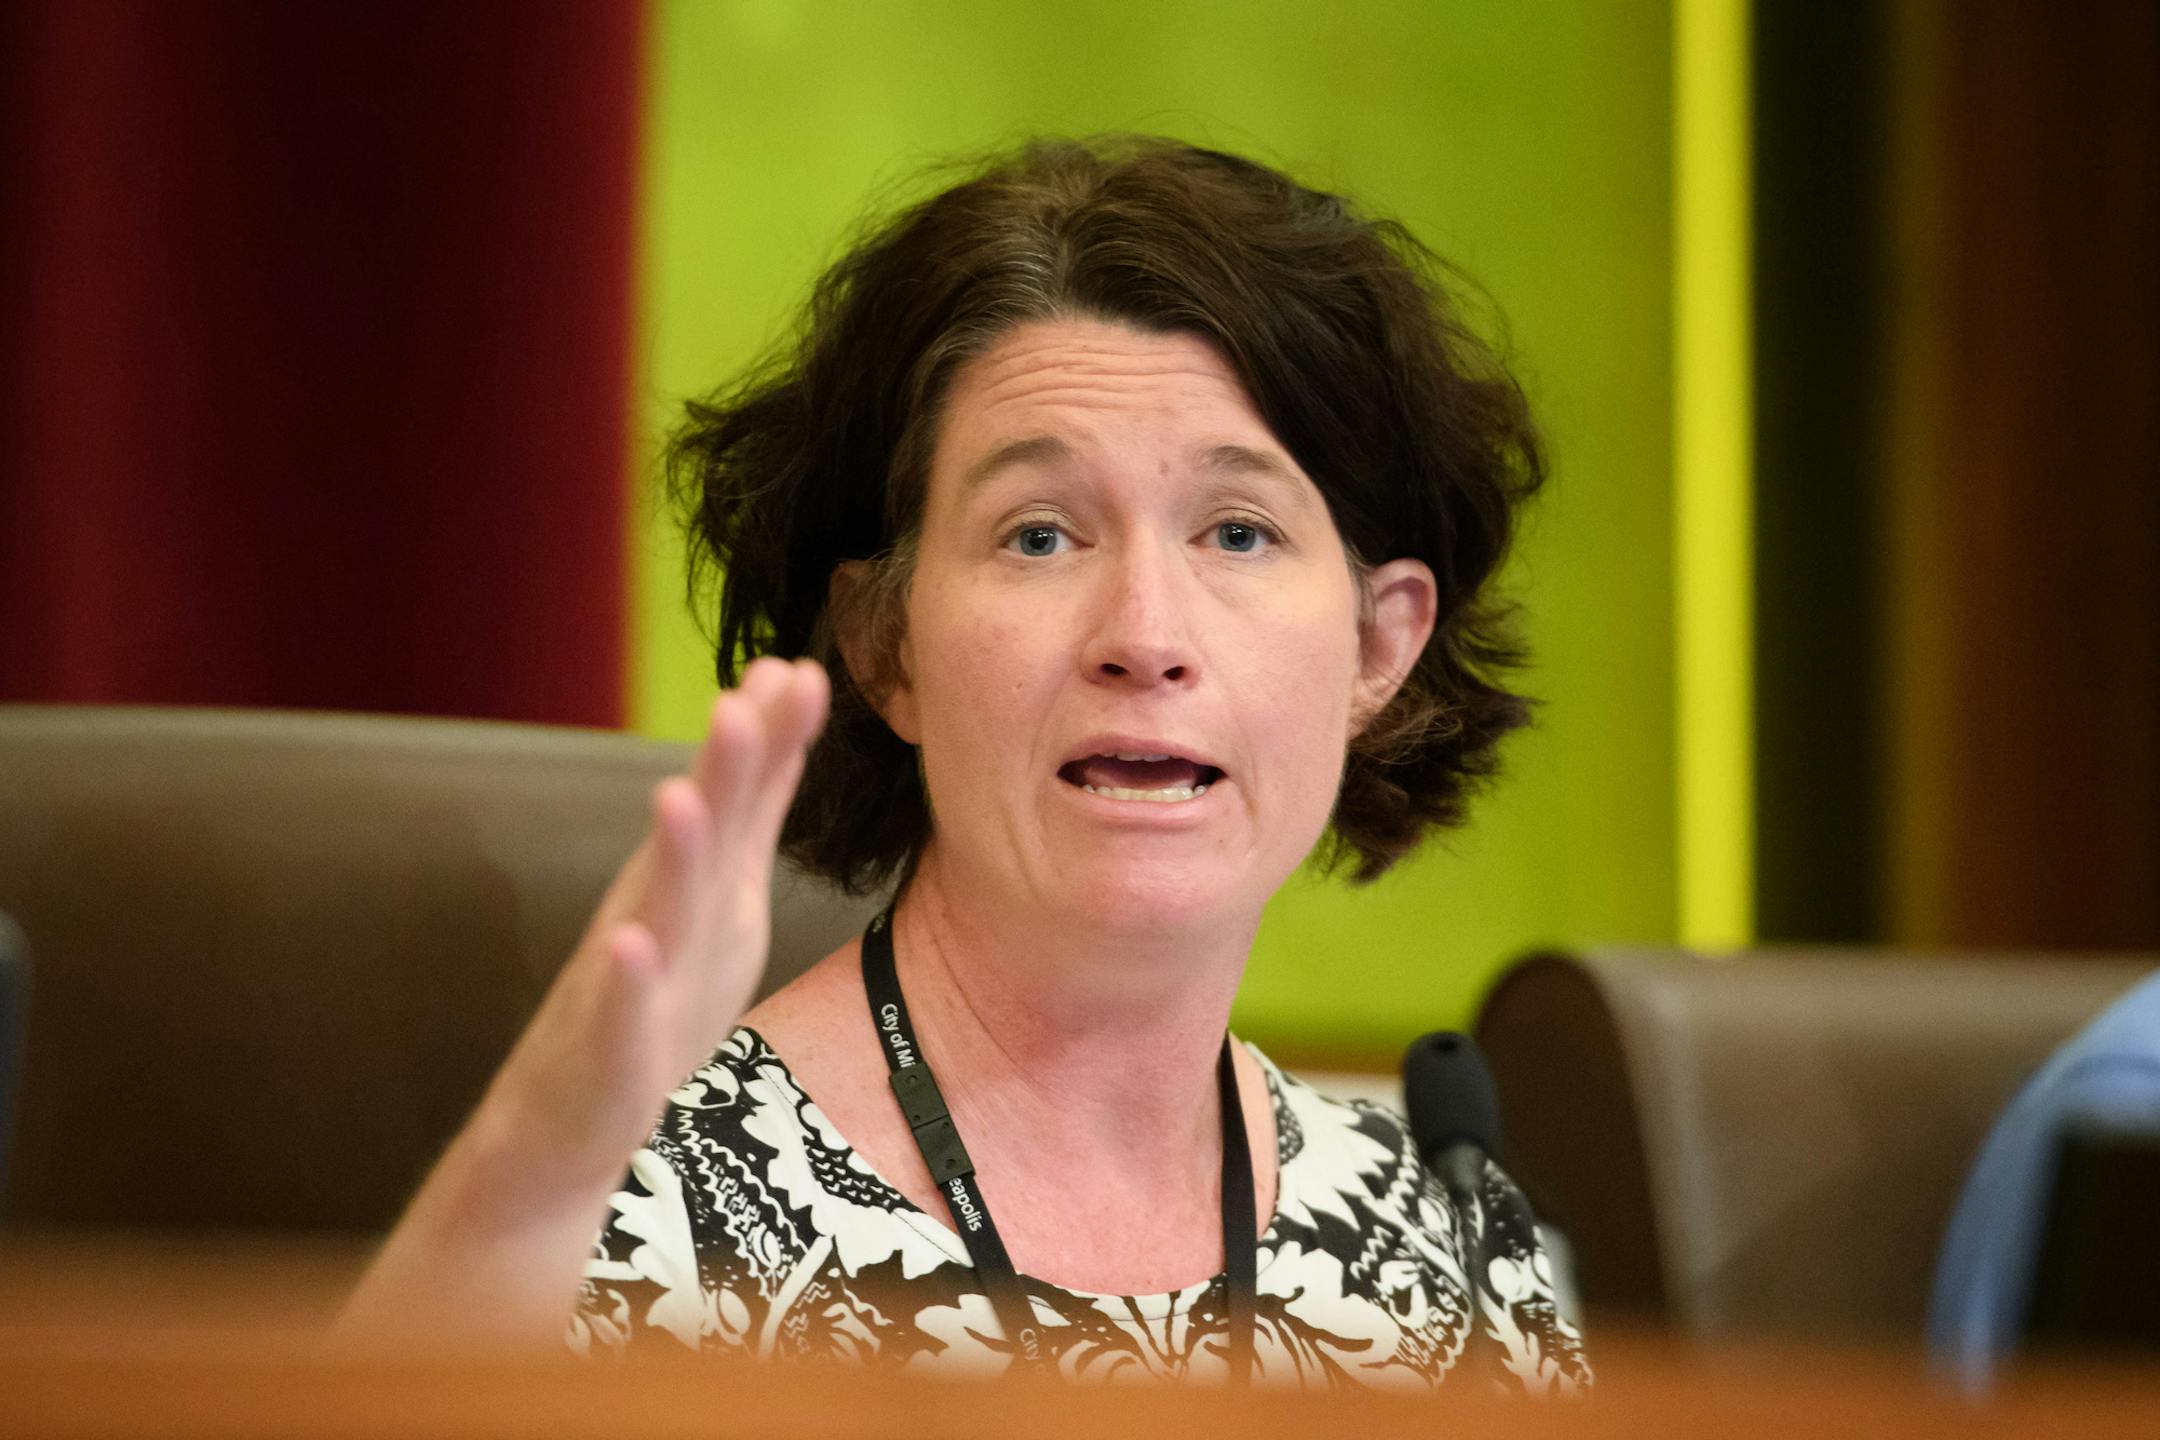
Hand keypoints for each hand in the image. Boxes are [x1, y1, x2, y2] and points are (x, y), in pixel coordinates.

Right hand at [476, 655, 831, 1184]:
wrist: (563, 1127)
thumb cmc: (655, 1002)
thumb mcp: (725, 896)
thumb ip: (752, 809)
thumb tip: (780, 714)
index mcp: (701, 886)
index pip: (742, 801)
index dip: (770, 741)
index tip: (799, 670)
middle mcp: (661, 917)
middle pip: (698, 837)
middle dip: (721, 771)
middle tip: (742, 700)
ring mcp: (632, 983)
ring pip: (656, 912)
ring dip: (671, 856)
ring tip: (680, 797)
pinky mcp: (611, 1053)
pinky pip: (619, 1014)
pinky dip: (625, 981)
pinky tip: (629, 947)